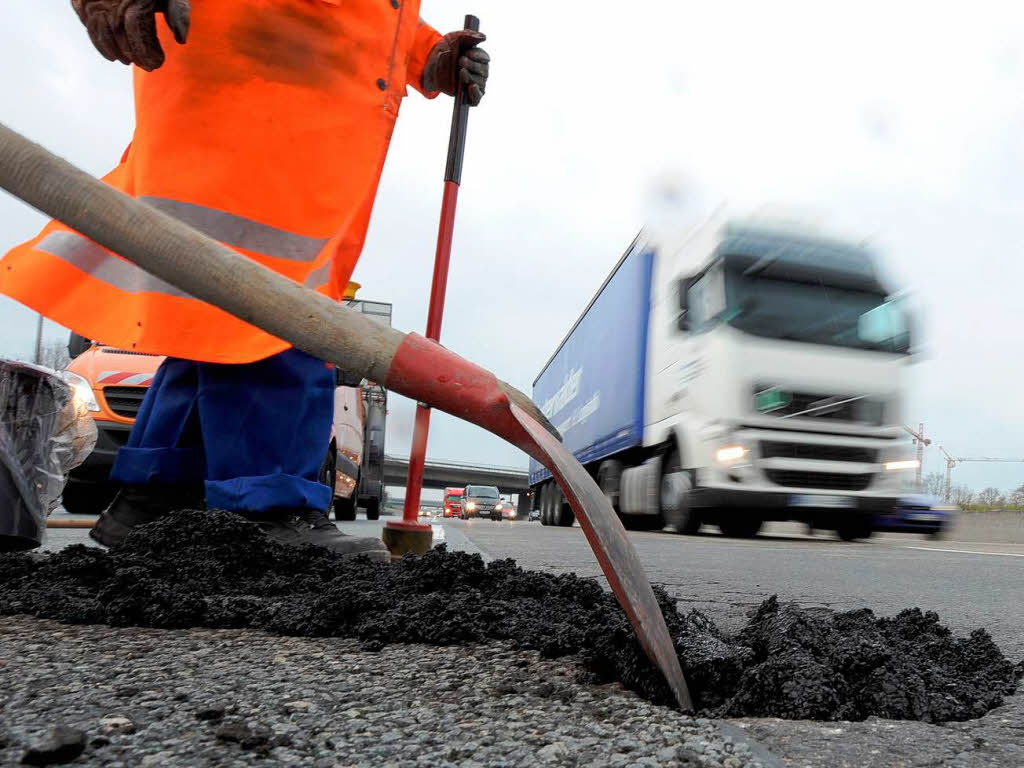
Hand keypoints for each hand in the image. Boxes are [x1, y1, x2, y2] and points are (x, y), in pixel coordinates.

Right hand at [71, 0, 189, 71]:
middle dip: (132, 52)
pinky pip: (86, 22)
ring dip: (113, 50)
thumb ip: (179, 13)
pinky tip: (111, 55)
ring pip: (98, 27)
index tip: (156, 65)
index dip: (144, 49)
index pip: (135, 24)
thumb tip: (181, 40)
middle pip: (117, 29)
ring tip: (127, 61)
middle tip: (146, 67)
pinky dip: (98, 41)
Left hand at [422, 29, 489, 105]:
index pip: (485, 58)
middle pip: (484, 71)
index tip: (468, 52)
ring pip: (480, 84)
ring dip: (472, 77)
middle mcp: (477, 70)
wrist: (429, 61)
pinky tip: (472, 87)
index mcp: (478, 57)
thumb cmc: (445, 47)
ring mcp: (472, 82)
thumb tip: (484, 38)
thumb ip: (470, 35)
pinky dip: (475, 95)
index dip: (479, 56)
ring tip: (462, 71)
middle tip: (461, 60)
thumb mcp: (455, 37)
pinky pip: (476, 100)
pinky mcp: (464, 94)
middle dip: (473, 65)